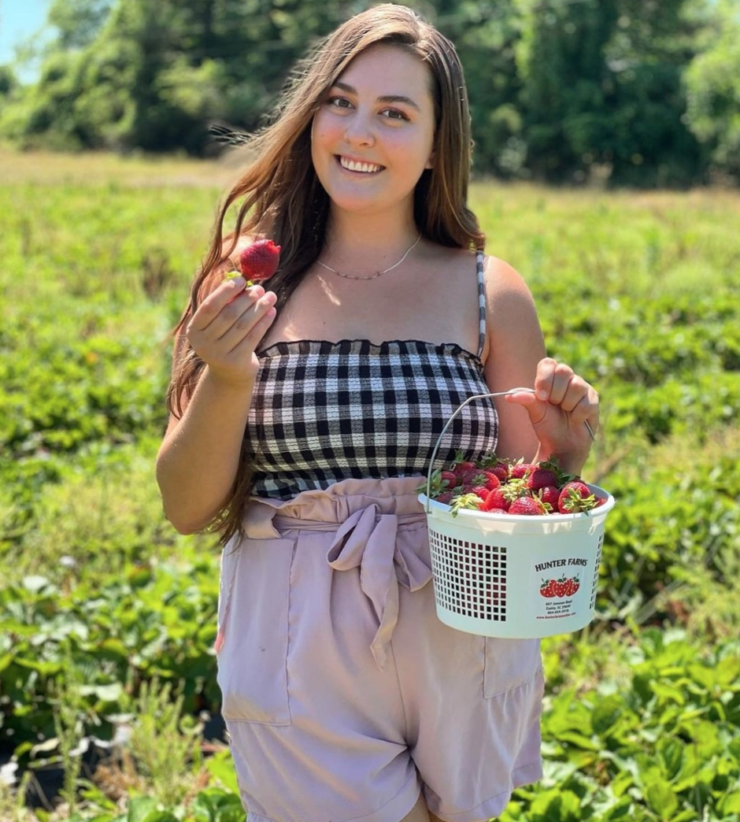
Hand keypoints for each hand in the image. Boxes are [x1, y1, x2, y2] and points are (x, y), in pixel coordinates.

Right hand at [186, 276, 276, 387]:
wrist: (229, 373)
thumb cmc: (225, 338)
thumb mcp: (218, 323)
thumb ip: (225, 303)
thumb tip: (240, 276)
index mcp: (195, 329)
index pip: (209, 306)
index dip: (226, 291)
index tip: (242, 280)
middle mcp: (203, 343)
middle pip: (228, 315)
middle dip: (247, 299)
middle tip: (260, 289)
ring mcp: (219, 354)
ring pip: (243, 325)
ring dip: (259, 308)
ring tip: (271, 297)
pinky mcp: (236, 362)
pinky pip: (253, 337)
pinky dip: (264, 322)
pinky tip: (272, 311)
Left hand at [504, 358, 598, 472]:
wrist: (563, 445)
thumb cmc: (548, 426)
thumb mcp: (535, 413)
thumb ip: (526, 401)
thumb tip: (509, 396)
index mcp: (549, 378)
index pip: (547, 363)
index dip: (545, 378)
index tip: (541, 396)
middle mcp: (566, 378)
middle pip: (563, 370)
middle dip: (556, 393)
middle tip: (554, 406)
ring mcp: (581, 387)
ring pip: (576, 386)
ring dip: (567, 404)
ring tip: (565, 413)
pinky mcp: (593, 398)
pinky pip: (586, 402)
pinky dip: (578, 415)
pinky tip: (575, 420)